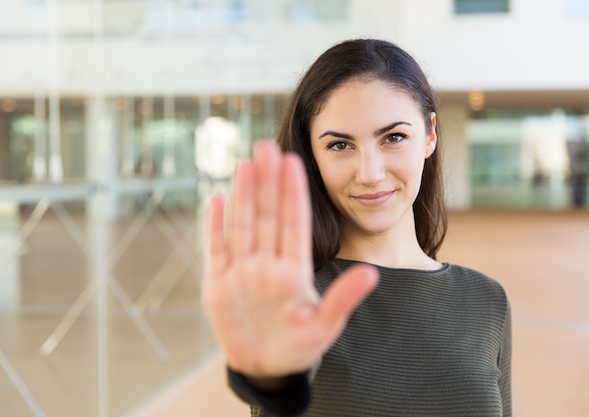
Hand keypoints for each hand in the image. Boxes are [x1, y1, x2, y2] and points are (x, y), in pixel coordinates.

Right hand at [203, 140, 377, 377]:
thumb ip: (344, 298)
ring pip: (243, 224)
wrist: (264, 366)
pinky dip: (215, 225)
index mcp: (294, 270)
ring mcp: (242, 270)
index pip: (294, 223)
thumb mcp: (324, 326)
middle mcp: (268, 263)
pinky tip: (217, 199)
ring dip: (243, 194)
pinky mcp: (219, 283)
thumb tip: (373, 273)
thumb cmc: (298, 348)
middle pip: (267, 215)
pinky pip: (216, 248)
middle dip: (268, 181)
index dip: (293, 193)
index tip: (295, 163)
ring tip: (246, 163)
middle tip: (268, 146)